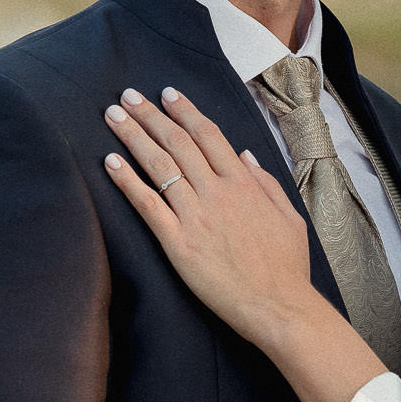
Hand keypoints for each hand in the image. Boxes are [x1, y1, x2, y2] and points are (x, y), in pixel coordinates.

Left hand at [104, 89, 314, 350]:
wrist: (278, 307)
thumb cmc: (287, 268)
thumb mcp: (290, 217)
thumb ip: (266, 182)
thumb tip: (245, 155)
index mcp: (245, 184)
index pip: (209, 135)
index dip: (185, 111)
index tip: (167, 94)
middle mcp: (218, 192)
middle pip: (178, 142)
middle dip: (150, 115)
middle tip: (127, 96)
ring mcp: (196, 216)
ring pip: (159, 165)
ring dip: (133, 136)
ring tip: (113, 116)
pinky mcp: (178, 243)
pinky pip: (147, 204)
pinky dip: (127, 180)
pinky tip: (110, 162)